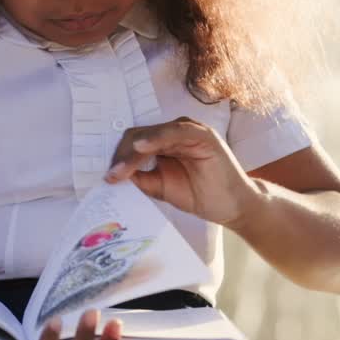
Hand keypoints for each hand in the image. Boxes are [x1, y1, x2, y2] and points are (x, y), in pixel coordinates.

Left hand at [105, 116, 261, 228]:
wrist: (232, 207)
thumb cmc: (200, 194)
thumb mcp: (161, 188)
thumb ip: (142, 178)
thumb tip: (116, 173)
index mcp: (163, 143)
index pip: (134, 143)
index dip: (118, 158)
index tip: (107, 176)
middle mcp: (174, 133)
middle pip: (138, 136)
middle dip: (122, 156)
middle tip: (111, 176)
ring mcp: (189, 132)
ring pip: (152, 133)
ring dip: (133, 151)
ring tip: (120, 169)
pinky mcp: (203, 136)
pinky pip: (175, 132)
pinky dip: (157, 137)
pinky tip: (141, 147)